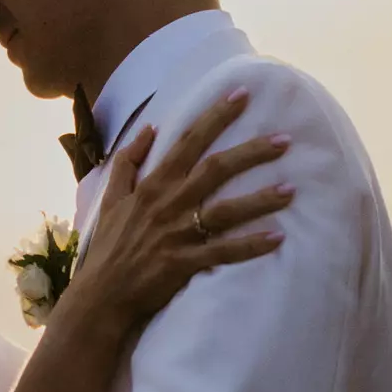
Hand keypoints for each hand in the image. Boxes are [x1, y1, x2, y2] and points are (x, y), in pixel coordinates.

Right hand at [71, 89, 293, 333]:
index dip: (215, 116)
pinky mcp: (185, 263)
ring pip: (226, 210)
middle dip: (252, 152)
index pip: (188, 141)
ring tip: (291, 190)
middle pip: (216, 169)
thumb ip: (128, 161)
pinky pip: (224, 252)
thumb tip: (149, 128)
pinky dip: (250, 246)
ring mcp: (178, 233)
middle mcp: (169, 203)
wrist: (101, 296)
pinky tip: (277, 238)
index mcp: (153, 184)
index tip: (241, 95)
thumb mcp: (110, 199)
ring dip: (260, 199)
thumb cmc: (108, 248)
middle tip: (284, 139)